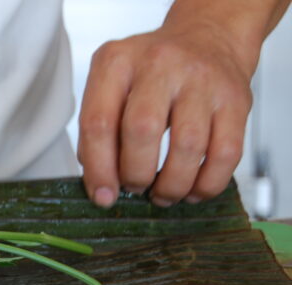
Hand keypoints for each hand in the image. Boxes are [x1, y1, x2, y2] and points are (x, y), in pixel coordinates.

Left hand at [78, 21, 254, 207]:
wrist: (206, 37)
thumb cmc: (150, 73)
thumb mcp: (111, 86)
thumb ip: (98, 131)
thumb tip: (101, 186)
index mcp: (117, 63)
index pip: (98, 122)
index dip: (99, 169)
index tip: (102, 196)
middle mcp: (159, 64)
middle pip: (142, 131)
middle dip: (135, 175)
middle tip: (135, 188)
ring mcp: (202, 80)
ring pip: (188, 146)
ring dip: (172, 185)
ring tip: (163, 195)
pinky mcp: (236, 99)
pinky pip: (225, 153)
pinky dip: (207, 184)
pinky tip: (193, 191)